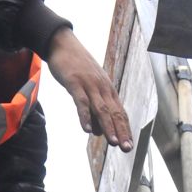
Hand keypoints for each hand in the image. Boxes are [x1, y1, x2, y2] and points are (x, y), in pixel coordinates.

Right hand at [45, 28, 132, 147]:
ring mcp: (89, 84)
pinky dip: (85, 116)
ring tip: (112, 142)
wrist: (62, 43)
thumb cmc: (77, 68)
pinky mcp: (74, 82)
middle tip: (126, 148)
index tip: (129, 145)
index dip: (125, 129)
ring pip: (101, 109)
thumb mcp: (90, 87)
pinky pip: (81, 101)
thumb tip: (99, 131)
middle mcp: (102, 88)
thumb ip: (95, 109)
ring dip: (108, 126)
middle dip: (121, 131)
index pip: (120, 113)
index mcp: (108, 90)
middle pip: (114, 112)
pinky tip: (87, 130)